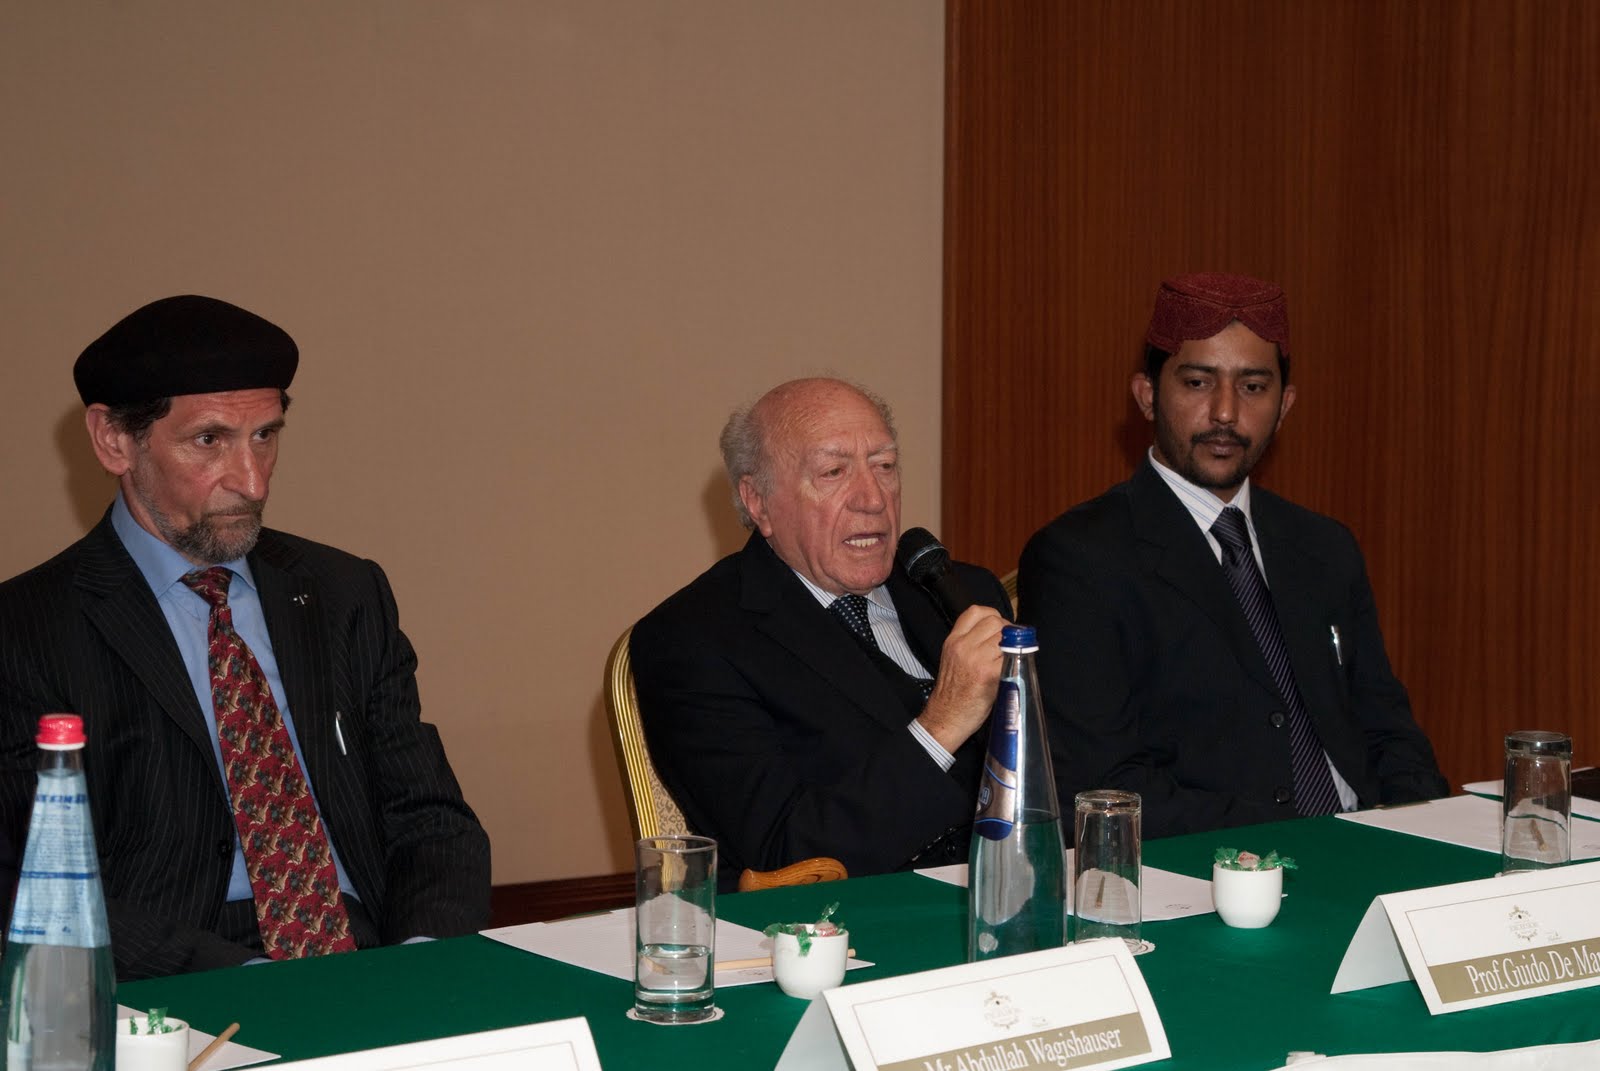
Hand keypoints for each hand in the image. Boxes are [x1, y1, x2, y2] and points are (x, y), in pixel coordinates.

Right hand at [916, 605, 1007, 753]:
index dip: (994, 616)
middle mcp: (962, 646)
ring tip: (1012, 658)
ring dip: (1013, 646)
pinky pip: (1010, 658)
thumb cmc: (953, 693)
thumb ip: (969, 644)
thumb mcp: (953, 659)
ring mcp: (975, 659)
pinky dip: (1015, 662)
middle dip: (1008, 631)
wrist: (946, 717)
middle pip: (995, 622)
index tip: (1000, 629)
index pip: (976, 611)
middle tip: (1011, 646)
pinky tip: (1012, 670)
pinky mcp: (988, 674)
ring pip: (1005, 637)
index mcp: (953, 640)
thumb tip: (998, 636)